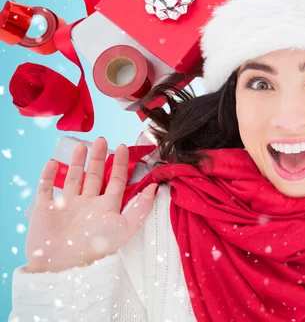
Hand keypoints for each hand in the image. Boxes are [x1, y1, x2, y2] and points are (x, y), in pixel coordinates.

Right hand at [25, 137, 158, 272]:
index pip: (116, 182)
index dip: (121, 165)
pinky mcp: (46, 210)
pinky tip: (53, 162)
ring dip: (76, 162)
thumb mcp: (126, 226)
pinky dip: (48, 175)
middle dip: (99, 158)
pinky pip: (46, 188)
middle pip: (95, 176)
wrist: (63, 265)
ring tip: (81, 146)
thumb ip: (142, 207)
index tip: (123, 147)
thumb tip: (156, 186)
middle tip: (102, 139)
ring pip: (73, 179)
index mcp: (106, 208)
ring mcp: (67, 206)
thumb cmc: (97, 247)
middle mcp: (88, 205)